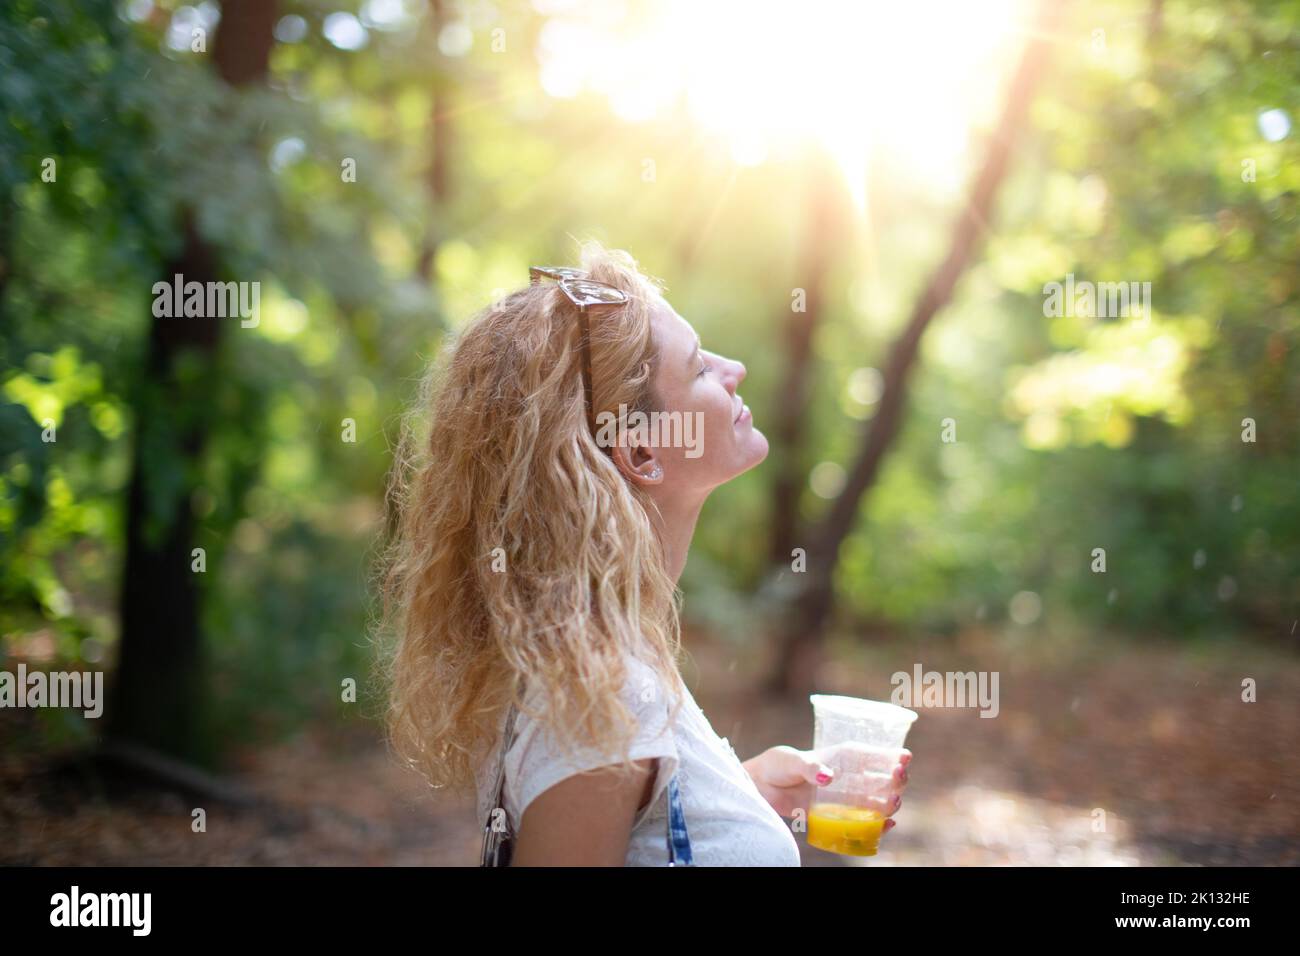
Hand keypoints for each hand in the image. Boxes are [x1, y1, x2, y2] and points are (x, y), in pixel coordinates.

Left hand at [743, 744, 911, 829]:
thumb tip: (828, 778)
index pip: (871, 754)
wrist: (762, 788)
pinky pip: (862, 822)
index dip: (891, 755)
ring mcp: (844, 798)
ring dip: (890, 802)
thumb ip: (809, 767)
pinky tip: (887, 825)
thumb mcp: (791, 761)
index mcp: (840, 757)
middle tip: (899, 778)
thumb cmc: (777, 766)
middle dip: (896, 779)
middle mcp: (848, 777)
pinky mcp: (837, 816)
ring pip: (877, 801)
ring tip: (894, 803)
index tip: (905, 757)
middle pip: (881, 778)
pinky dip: (877, 825)